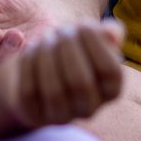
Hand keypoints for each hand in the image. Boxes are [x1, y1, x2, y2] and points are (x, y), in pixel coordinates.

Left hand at [0, 20, 125, 127]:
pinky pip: (30, 92)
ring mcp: (61, 116)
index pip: (111, 72)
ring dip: (47, 57)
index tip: (84, 24)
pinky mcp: (35, 115)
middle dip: (69, 49)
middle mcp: (89, 109)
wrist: (42, 70)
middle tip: (62, 30)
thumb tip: (111, 32)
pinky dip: (29, 66)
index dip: (97, 45)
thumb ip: (110, 32)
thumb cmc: (76, 51)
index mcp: (111, 91)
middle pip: (81, 83)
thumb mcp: (95, 40)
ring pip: (54, 91)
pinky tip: (31, 49)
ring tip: (46, 37)